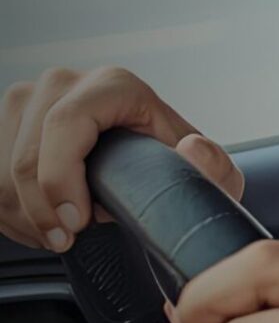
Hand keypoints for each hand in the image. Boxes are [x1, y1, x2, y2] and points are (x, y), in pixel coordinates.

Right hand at [1, 66, 241, 251]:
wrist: (144, 173)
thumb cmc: (172, 173)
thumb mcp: (209, 176)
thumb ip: (213, 168)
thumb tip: (191, 149)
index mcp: (114, 85)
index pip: (66, 123)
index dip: (62, 178)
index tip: (76, 224)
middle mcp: (64, 83)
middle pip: (27, 154)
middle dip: (43, 210)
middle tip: (67, 240)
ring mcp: (26, 100)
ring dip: (24, 215)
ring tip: (59, 233)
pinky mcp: (2, 124)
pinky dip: (9, 210)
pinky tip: (39, 224)